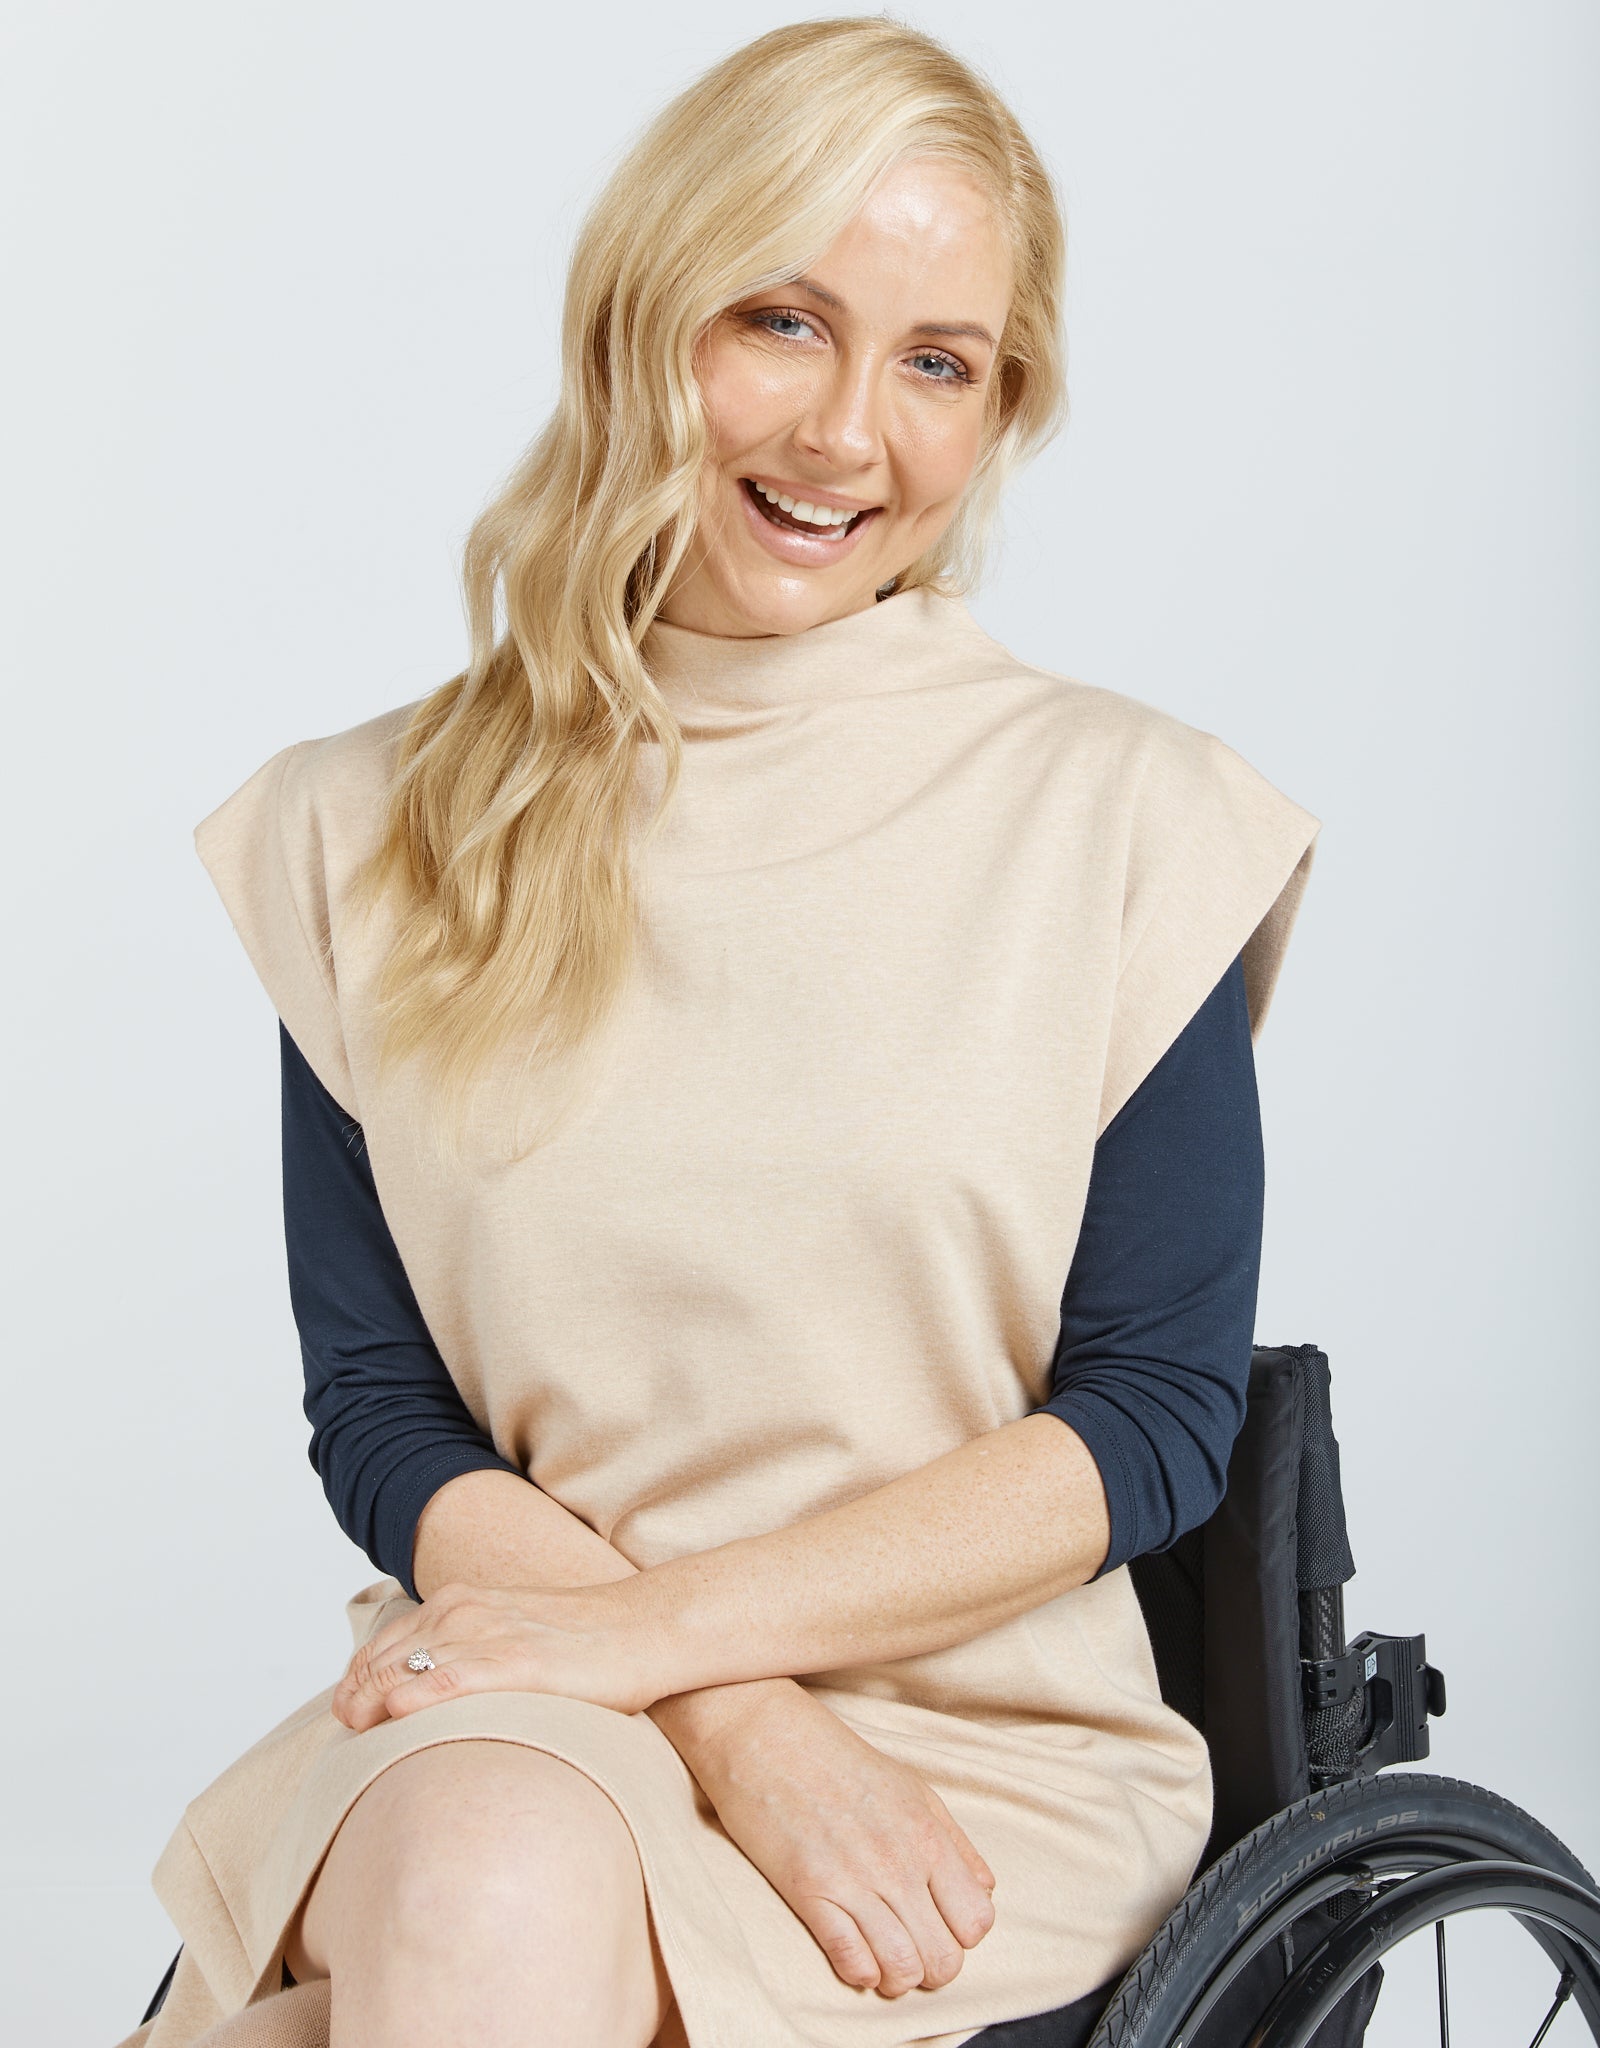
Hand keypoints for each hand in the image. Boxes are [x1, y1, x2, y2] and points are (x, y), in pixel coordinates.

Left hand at [330, 1579, 670, 1730]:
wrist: (641, 1629)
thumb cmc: (579, 1643)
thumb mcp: (507, 1635)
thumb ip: (463, 1654)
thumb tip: (419, 1700)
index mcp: (458, 1603)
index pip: (382, 1645)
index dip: (356, 1682)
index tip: (349, 1718)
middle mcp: (463, 1613)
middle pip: (383, 1659)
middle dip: (355, 1696)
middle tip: (346, 1732)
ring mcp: (488, 1636)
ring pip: (406, 1668)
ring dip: (371, 1702)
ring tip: (355, 1732)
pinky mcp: (516, 1664)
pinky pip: (451, 1680)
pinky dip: (418, 1697)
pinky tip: (397, 1716)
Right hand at [682, 1684, 996, 1997]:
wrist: (764, 1735)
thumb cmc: (838, 1760)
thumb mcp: (911, 1788)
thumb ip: (953, 1842)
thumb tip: (984, 1891)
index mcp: (927, 1835)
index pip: (977, 1921)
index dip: (961, 1935)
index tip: (937, 1924)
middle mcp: (898, 1863)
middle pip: (945, 1959)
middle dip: (932, 1968)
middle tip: (910, 1948)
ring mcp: (853, 1880)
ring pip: (902, 1971)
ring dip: (895, 1978)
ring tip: (881, 1959)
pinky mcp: (808, 1892)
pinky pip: (851, 1962)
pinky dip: (857, 1972)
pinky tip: (851, 1954)